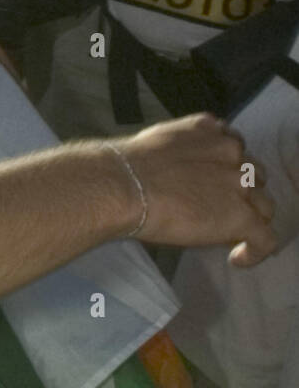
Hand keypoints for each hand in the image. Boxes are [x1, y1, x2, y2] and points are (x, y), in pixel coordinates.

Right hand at [119, 113, 275, 266]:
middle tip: (219, 206)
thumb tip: (181, 170)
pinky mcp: (243, 217)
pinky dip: (255, 250)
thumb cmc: (125, 165)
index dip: (227, 166)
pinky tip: (238, 257)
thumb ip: (184, 148)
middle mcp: (231, 152)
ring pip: (264, 205)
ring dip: (249, 217)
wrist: (123, 185)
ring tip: (229, 233)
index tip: (216, 180)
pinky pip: (264, 238)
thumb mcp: (159, 140)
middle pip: (253, 174)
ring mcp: (241, 184)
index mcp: (209, 130)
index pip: (234, 146)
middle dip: (241, 190)